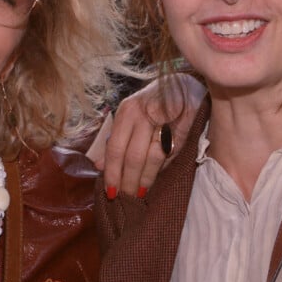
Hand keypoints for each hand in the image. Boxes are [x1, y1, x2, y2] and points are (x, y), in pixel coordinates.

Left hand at [95, 73, 205, 196]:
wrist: (182, 83)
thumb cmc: (153, 103)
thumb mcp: (130, 116)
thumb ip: (115, 140)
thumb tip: (98, 166)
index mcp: (126, 112)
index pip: (115, 148)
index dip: (112, 173)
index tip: (111, 192)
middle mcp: (143, 112)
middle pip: (133, 156)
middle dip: (129, 181)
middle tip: (128, 198)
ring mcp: (164, 116)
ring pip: (153, 156)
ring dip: (147, 178)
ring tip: (142, 191)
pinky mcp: (183, 121)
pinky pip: (172, 151)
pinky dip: (164, 166)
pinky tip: (159, 174)